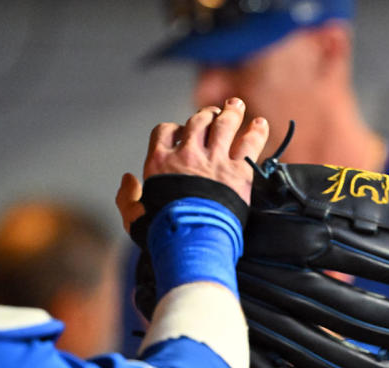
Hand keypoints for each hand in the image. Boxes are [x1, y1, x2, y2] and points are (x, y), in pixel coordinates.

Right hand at [115, 98, 268, 233]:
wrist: (191, 241)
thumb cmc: (162, 233)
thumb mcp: (133, 217)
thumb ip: (127, 197)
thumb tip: (128, 179)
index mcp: (161, 162)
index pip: (165, 131)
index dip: (174, 128)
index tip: (181, 132)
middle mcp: (187, 155)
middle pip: (198, 122)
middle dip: (206, 113)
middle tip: (215, 111)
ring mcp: (214, 161)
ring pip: (224, 125)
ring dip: (231, 112)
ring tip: (236, 105)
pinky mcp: (238, 173)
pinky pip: (250, 145)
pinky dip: (256, 132)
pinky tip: (261, 124)